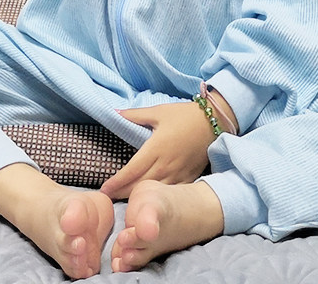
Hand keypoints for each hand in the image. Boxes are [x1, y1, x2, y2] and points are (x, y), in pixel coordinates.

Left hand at [100, 101, 216, 199]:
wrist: (214, 121)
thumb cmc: (184, 115)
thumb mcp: (159, 112)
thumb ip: (135, 115)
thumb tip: (115, 113)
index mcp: (156, 148)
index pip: (131, 170)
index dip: (116, 182)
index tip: (104, 190)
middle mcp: (166, 164)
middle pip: (140, 185)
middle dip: (123, 194)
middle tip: (108, 200)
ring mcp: (178, 173)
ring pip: (155, 192)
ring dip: (138, 199)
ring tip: (125, 205)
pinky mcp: (189, 177)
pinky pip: (171, 192)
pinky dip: (159, 198)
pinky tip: (151, 202)